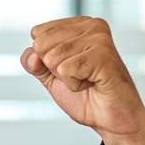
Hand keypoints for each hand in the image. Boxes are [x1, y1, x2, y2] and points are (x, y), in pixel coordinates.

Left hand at [21, 16, 144, 144]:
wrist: (112, 120)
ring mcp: (99, 38)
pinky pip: (66, 70)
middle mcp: (92, 25)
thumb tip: (32, 56)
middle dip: (55, 69)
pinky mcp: (103, 55)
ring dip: (66, 79)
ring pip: (52, 58)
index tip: (71, 69)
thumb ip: (34, 62)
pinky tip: (93, 84)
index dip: (46, 60)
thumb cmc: (87, 96)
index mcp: (80, 24)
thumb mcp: (51, 76)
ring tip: (89, 80)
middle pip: (41, 45)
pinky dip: (75, 85)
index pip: (38, 34)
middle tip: (80, 76)